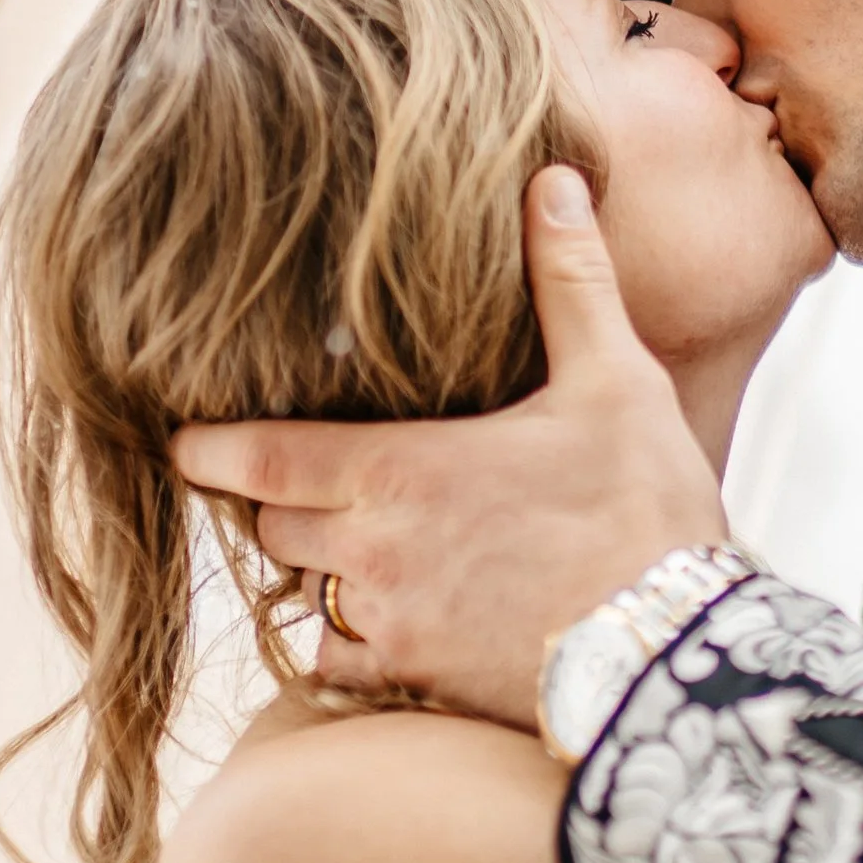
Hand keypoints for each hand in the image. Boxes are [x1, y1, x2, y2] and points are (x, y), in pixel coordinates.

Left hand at [173, 166, 727, 723]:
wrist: (676, 650)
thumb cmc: (645, 510)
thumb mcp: (616, 381)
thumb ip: (570, 281)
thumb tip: (551, 182)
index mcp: (404, 471)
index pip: (261, 457)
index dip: (210, 448)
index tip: (186, 440)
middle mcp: (376, 552)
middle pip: (275, 525)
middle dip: (278, 501)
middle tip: (293, 479)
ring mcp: (392, 624)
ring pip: (307, 593)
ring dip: (319, 567)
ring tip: (350, 542)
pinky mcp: (419, 680)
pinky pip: (343, 662)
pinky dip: (349, 640)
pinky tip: (388, 617)